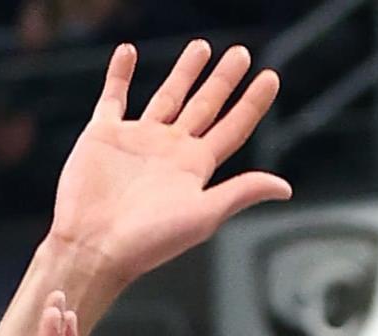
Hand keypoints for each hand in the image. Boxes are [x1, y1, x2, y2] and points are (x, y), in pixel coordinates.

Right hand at [49, 40, 291, 283]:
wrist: (92, 246)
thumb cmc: (147, 241)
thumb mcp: (202, 215)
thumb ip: (241, 192)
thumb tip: (284, 188)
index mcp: (195, 167)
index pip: (233, 127)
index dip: (253, 103)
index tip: (271, 77)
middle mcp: (169, 150)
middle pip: (205, 106)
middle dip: (223, 80)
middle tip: (241, 53)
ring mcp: (136, 141)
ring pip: (167, 97)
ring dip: (184, 72)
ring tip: (201, 47)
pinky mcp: (103, 136)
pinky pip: (113, 97)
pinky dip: (119, 74)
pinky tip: (128, 51)